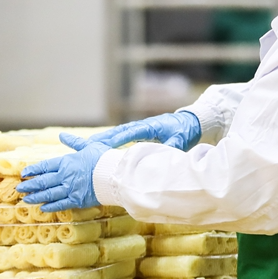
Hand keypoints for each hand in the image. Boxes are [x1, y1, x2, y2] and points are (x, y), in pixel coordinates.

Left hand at [16, 133, 108, 211]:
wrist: (114, 173)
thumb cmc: (103, 158)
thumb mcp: (88, 146)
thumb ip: (74, 142)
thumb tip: (63, 135)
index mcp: (66, 162)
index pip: (45, 166)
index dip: (33, 170)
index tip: (24, 173)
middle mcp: (65, 175)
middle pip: (43, 181)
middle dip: (30, 185)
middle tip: (20, 188)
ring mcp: (69, 189)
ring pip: (48, 194)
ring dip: (36, 197)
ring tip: (26, 200)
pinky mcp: (76, 200)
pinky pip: (60, 204)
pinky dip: (51, 207)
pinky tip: (43, 208)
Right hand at [86, 110, 200, 149]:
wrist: (189, 122)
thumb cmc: (184, 131)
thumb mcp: (180, 140)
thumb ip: (171, 147)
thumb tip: (164, 156)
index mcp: (150, 126)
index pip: (130, 133)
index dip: (117, 139)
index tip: (104, 145)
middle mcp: (141, 126)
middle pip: (118, 131)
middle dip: (103, 138)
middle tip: (87, 145)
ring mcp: (139, 128)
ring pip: (117, 133)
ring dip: (103, 139)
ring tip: (87, 145)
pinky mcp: (139, 133)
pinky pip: (121, 137)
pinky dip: (110, 141)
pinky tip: (100, 147)